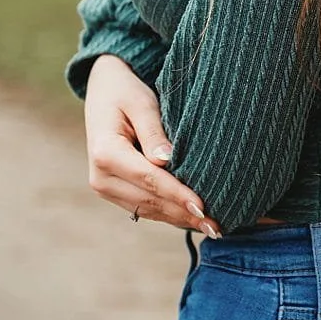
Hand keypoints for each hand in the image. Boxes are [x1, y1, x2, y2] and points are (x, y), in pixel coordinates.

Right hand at [84, 54, 218, 235]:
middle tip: (219, 226)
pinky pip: (144, 206)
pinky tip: (194, 220)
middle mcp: (101, 177)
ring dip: (179, 219)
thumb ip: (153, 131)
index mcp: (106, 154)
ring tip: (213, 227)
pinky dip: (169, 213)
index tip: (203, 207)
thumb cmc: (126, 92)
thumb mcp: (142, 104)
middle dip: (184, 214)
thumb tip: (166, 160)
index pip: (150, 179)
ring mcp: (105, 187)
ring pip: (148, 209)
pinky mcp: (115, 190)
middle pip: (150, 200)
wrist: (103, 91)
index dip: (178, 195)